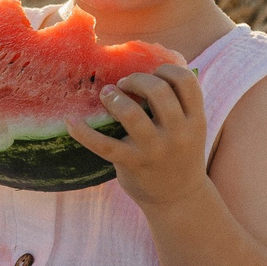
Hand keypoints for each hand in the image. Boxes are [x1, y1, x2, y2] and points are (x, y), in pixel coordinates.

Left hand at [68, 65, 209, 211]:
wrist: (179, 200)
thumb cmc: (180, 156)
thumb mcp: (190, 130)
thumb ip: (178, 105)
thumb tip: (150, 65)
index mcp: (195, 120)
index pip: (185, 81)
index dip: (166, 69)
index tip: (154, 74)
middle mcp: (178, 133)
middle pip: (158, 90)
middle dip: (137, 79)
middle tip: (125, 83)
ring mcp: (155, 150)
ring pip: (131, 113)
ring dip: (114, 97)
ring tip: (107, 95)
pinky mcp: (133, 164)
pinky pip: (104, 144)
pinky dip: (83, 132)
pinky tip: (70, 121)